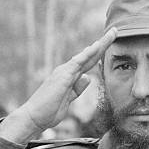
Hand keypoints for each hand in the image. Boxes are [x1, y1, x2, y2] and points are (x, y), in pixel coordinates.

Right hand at [0, 28, 116, 143]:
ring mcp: (64, 72)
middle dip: (103, 44)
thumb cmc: (48, 111)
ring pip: (85, 55)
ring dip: (99, 45)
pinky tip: (97, 46)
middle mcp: (66, 71)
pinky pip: (77, 63)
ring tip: (112, 34)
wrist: (33, 117)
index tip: (109, 43)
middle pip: (89, 55)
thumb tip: (87, 78)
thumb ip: (77, 89)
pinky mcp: (62, 76)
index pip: (88, 62)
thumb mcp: (68, 100)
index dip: (99, 53)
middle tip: (115, 31)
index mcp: (69, 77)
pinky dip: (87, 54)